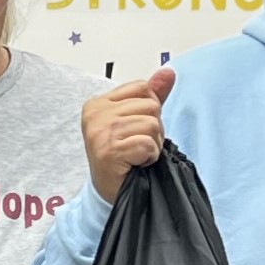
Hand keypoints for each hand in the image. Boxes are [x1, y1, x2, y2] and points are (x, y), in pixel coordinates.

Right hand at [82, 67, 175, 200]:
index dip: (149, 109)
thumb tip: (168, 72)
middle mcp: (96, 115)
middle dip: (154, 129)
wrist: (108, 192)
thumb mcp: (134, 121)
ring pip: (152, 124)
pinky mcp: (109, 151)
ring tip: (137, 155)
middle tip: (138, 146)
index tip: (136, 129)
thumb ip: (151, 95)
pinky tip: (136, 163)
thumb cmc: (120, 157)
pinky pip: (147, 144)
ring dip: (153, 144)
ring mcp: (100, 132)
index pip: (142, 87)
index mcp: (98, 104)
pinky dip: (149, 156)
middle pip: (150, 105)